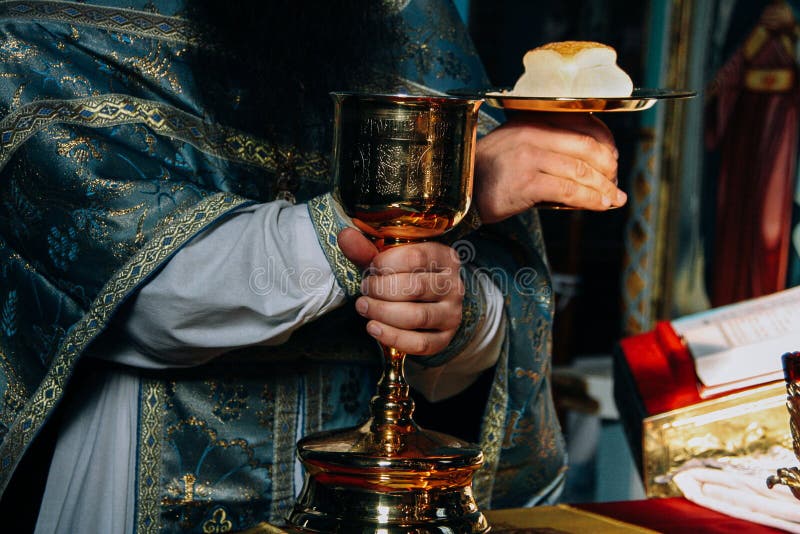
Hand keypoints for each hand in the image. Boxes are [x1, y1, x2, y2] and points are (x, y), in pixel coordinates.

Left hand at [337, 228, 462, 354]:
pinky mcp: (444, 339)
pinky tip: (374, 328)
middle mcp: (454, 285)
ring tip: (363, 307)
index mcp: (444, 258)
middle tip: (365, 290)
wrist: (427, 305)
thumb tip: (345, 236)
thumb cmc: (404, 277)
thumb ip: (367, 250)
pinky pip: (420, 343)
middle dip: (381, 290)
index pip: (416, 257)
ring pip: (417, 317)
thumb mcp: (388, 260)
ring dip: (382, 312)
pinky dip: (392, 337)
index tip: (371, 268)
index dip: (386, 263)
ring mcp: (452, 314)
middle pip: (416, 288)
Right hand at [473, 112, 624, 222]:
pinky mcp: (526, 182)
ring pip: (581, 171)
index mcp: (532, 121)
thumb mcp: (514, 147)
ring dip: (604, 188)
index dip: (606, 144)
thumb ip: (544, 146)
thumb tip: (586, 165)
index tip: (613, 161)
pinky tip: (600, 206)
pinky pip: (569, 190)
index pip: (583, 124)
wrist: (454, 189)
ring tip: (613, 200)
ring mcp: (528, 156)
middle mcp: (531, 133)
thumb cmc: (485, 173)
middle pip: (587, 147)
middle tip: (615, 185)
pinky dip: (590, 200)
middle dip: (609, 169)